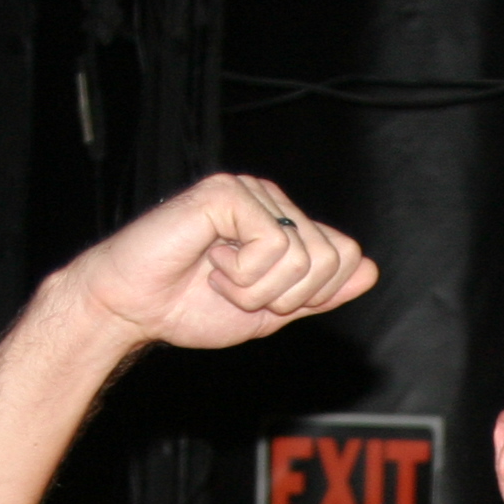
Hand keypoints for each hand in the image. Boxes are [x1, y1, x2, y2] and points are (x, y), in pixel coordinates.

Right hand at [68, 175, 375, 351]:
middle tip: (237, 290)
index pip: (346, 256)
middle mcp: (271, 200)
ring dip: (257, 288)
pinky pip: (271, 243)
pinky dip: (242, 273)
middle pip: (331, 257)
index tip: (267, 301)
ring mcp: (249, 192)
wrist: (133, 307)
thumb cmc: (189, 307)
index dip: (314, 295)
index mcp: (284, 224)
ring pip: (301, 255)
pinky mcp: (227, 193)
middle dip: (285, 296)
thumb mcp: (269, 311)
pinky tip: (209, 262)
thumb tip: (370, 270)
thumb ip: (318, 293)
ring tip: (218, 277)